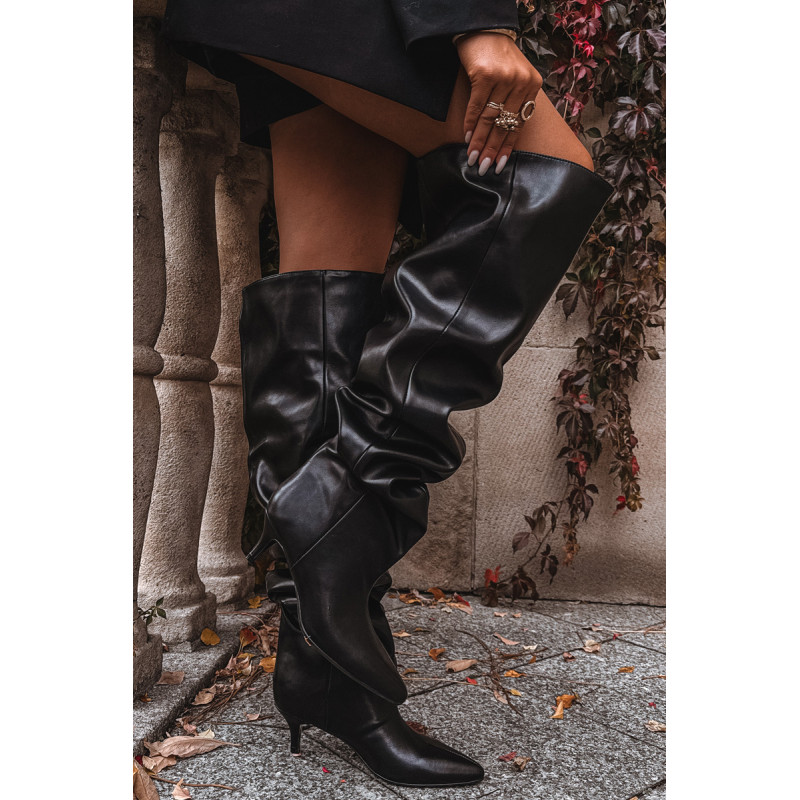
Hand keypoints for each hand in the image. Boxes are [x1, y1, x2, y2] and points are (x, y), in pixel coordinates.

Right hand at [455, 32, 542, 174]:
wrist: (484, 30)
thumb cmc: (498, 58)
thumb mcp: (515, 78)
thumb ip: (515, 102)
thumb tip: (504, 135)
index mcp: (532, 86)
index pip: (520, 124)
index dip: (508, 146)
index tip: (499, 165)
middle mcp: (521, 82)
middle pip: (505, 124)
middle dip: (492, 148)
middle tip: (484, 168)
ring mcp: (504, 78)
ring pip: (490, 118)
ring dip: (479, 141)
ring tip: (473, 157)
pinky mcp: (485, 74)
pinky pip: (477, 106)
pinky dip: (471, 124)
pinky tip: (467, 137)